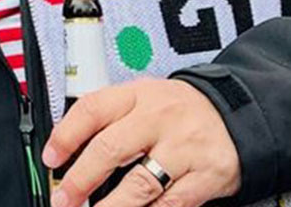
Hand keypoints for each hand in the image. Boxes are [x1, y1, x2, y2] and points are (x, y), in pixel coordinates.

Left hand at [43, 78, 239, 206]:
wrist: (239, 114)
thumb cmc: (182, 111)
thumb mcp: (146, 99)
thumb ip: (112, 118)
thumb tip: (70, 148)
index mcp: (139, 95)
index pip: (93, 109)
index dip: (66, 136)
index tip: (51, 159)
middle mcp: (160, 118)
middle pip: (110, 148)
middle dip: (80, 179)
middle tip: (64, 198)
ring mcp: (184, 148)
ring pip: (139, 183)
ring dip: (110, 206)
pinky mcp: (206, 175)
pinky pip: (170, 203)